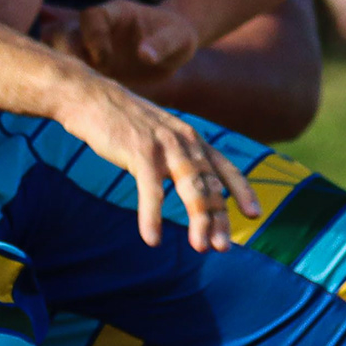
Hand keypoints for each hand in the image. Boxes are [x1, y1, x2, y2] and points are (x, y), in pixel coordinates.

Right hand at [47, 79, 256, 250]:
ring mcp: (163, 145)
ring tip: (200, 248)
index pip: (225, 167)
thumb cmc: (122, 122)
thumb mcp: (159, 135)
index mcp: (191, 139)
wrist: (90, 97)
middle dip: (218, 218)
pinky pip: (150, 190)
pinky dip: (152, 217)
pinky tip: (152, 239)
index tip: (255, 215)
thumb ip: (177, 155)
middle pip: (210, 184)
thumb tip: (189, 180)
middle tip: (222, 248)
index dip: (242, 191)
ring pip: (190, 187)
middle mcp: (184, 141)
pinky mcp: (139, 152)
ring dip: (198, 220)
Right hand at [65, 0, 199, 91]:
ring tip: (76, 93)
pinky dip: (66, 86)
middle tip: (81, 80)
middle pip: (61, 32)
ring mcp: (87, 47)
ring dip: (59, 71)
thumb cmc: (177, 37)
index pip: (91, 17)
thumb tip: (144, 56)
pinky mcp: (86, 67)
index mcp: (116, 13)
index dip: (93, 37)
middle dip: (64, 55)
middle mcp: (96, 28)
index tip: (105, 61)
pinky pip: (64, 72)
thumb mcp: (180, 38)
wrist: (171, 48)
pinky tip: (80, 103)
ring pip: (54, 51)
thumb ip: (163, 44)